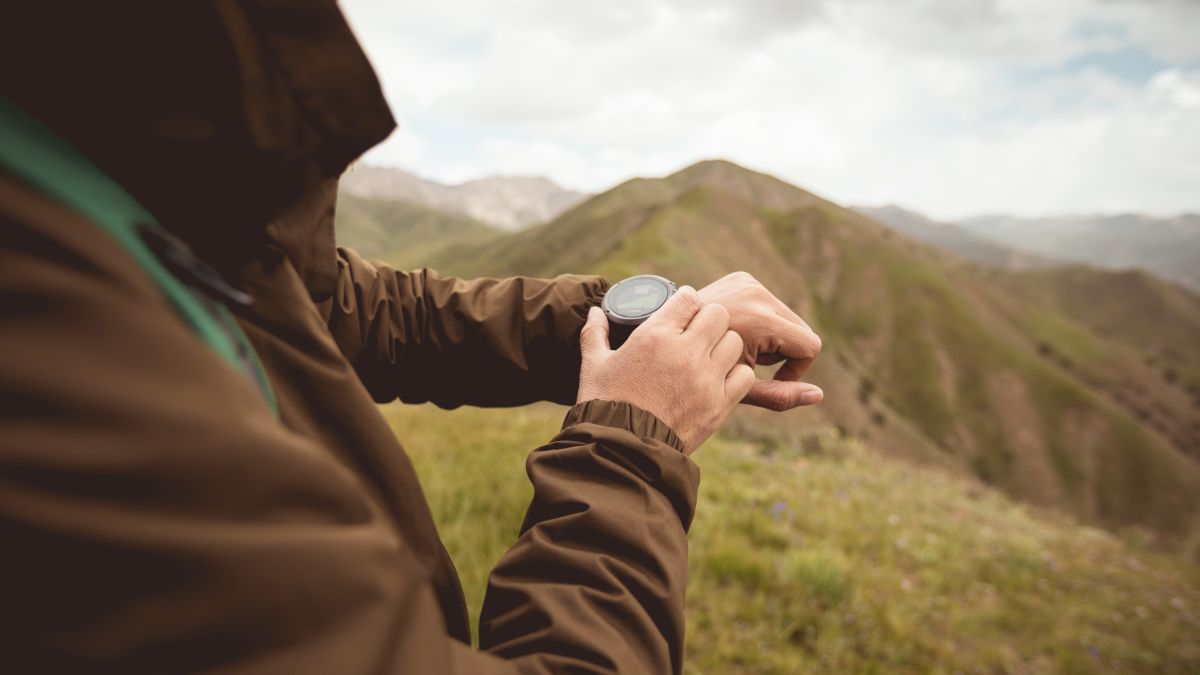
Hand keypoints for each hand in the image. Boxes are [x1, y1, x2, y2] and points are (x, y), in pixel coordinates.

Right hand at [577, 287, 755, 453]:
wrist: (621, 451)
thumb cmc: (604, 405)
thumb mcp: (594, 365)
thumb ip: (595, 333)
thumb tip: (595, 311)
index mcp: (655, 335)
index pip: (689, 297)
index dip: (686, 302)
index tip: (681, 314)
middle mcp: (685, 352)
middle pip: (718, 314)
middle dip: (708, 321)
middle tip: (697, 335)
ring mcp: (705, 378)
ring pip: (735, 342)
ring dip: (723, 346)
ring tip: (708, 358)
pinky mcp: (719, 405)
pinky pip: (745, 376)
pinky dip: (735, 376)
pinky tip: (718, 381)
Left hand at [698, 271, 823, 410]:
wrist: (666, 336)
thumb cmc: (700, 371)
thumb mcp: (740, 387)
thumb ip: (780, 394)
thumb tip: (819, 396)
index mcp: (760, 320)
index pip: (809, 346)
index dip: (795, 369)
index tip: (770, 378)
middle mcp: (757, 293)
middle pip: (800, 331)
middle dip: (781, 352)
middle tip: (748, 361)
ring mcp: (749, 282)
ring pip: (787, 318)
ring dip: (772, 337)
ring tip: (739, 345)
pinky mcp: (742, 277)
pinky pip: (770, 304)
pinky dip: (760, 321)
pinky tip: (735, 330)